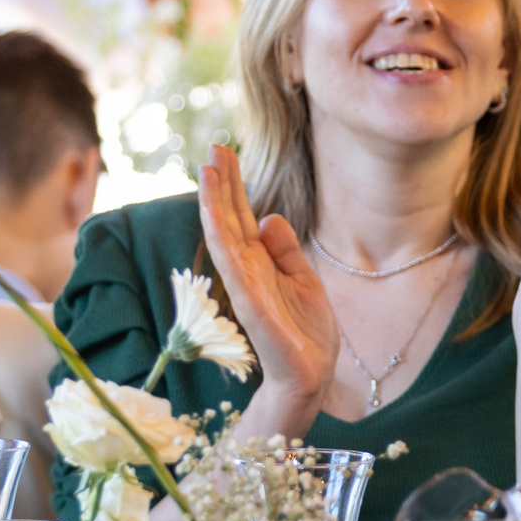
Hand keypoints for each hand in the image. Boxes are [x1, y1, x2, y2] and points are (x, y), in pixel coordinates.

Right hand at [200, 144, 338, 408]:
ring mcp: (246, 285)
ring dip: (214, 201)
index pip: (242, 216)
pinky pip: (232, 263)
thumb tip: (270, 216)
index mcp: (261, 263)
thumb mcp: (304, 280)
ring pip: (224, 234)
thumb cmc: (306, 333)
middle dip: (221, 182)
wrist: (312, 376)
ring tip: (207, 167)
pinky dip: (220, 235)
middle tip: (214, 145)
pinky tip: (212, 211)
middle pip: (229, 218)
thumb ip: (286, 250)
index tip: (225, 150)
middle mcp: (248, 270)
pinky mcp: (251, 302)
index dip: (233, 185)